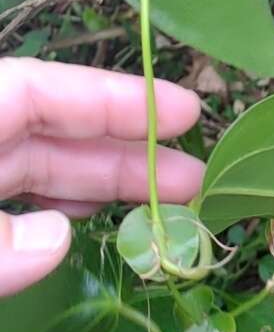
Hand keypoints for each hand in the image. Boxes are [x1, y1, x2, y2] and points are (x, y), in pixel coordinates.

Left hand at [0, 58, 202, 293]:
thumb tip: (59, 240)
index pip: (39, 91)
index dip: (113, 98)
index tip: (186, 114)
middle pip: (48, 135)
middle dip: (123, 153)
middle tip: (196, 179)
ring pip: (32, 172)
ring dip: (97, 186)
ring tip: (159, 208)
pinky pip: (10, 201)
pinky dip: (51, 208)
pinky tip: (86, 220)